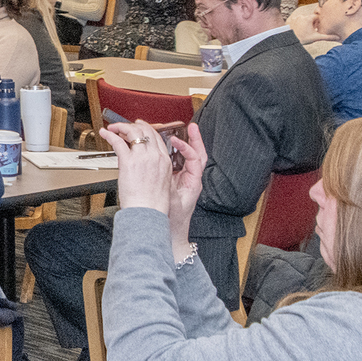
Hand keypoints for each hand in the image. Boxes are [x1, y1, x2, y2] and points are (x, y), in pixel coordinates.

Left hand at [105, 120, 176, 213]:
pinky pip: (118, 142)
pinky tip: (105, 134)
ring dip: (121, 127)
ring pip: (133, 132)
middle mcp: (155, 156)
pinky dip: (110, 135)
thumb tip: (141, 163)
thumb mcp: (160, 180)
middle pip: (146, 131)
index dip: (146, 129)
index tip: (139, 127)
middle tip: (124, 125)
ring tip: (113, 128)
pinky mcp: (128, 162)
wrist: (147, 210)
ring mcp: (142, 158)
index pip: (156, 137)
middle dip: (134, 125)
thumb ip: (153, 168)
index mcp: (164, 160)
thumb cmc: (152, 201)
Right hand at [165, 122, 207, 246]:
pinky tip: (165, 148)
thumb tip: (165, 176)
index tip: (175, 140)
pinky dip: (173, 154)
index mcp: (193, 182)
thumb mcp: (173, 202)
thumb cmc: (174, 221)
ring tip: (177, 132)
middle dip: (194, 139)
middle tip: (190, 126)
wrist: (170, 233)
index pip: (195, 158)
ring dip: (183, 144)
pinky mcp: (176, 182)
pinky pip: (177, 164)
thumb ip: (170, 188)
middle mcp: (191, 178)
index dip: (187, 147)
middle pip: (196, 154)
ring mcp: (184, 179)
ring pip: (187, 158)